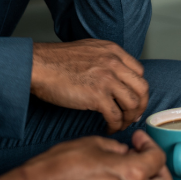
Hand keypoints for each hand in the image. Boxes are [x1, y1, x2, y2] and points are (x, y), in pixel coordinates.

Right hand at [26, 132, 173, 179]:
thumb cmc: (63, 166)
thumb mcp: (95, 144)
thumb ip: (117, 148)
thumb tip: (125, 151)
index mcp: (132, 173)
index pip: (158, 158)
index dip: (150, 143)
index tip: (139, 138)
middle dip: (161, 168)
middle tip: (147, 153)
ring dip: (150, 178)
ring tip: (134, 162)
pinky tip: (121, 172)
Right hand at [31, 40, 148, 132]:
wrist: (39, 65)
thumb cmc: (57, 60)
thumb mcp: (89, 51)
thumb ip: (105, 60)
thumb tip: (114, 78)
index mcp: (114, 51)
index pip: (139, 72)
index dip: (139, 90)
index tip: (135, 100)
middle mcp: (114, 63)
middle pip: (142, 88)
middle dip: (141, 106)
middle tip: (134, 117)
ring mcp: (107, 79)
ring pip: (132, 104)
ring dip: (129, 118)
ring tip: (120, 125)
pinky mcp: (97, 96)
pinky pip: (115, 116)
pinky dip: (115, 126)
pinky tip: (109, 128)